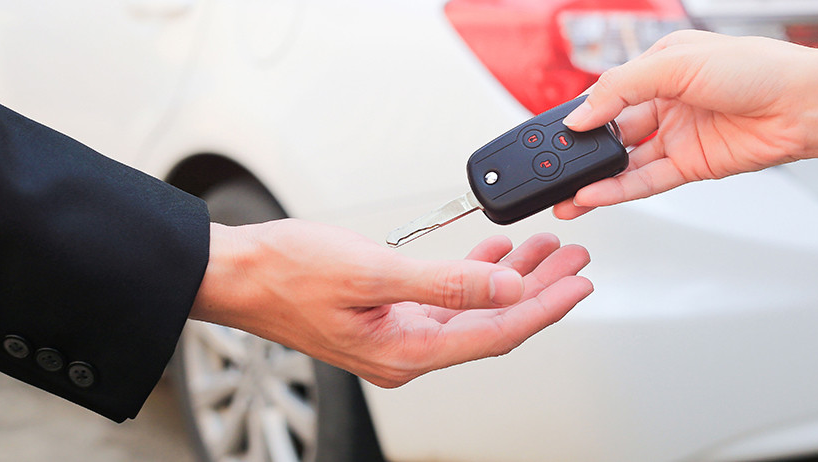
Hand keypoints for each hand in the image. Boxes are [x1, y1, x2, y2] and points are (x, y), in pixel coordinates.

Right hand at [190, 220, 592, 386]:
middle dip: (540, 289)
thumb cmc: (288, 273)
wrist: (237, 273)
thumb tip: (508, 288)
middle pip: (494, 321)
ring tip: (549, 251)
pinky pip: (448, 297)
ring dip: (513, 277)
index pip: (497, 332)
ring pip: (475, 308)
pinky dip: (475, 272)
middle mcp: (407, 351)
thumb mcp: (373, 272)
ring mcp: (398, 334)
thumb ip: (446, 281)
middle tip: (577, 262)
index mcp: (408, 352)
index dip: (545, 308)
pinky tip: (496, 254)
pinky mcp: (388, 314)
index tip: (580, 286)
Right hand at [555, 30, 817, 218]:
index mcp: (661, 67)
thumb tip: (582, 114)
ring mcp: (679, 136)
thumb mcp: (676, 62)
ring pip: (624, 162)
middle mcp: (668, 102)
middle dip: (581, 151)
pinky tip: (593, 197)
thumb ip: (621, 88)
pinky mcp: (693, 166)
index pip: (608, 93)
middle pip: (612, 131)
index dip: (581, 113)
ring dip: (593, 179)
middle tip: (551, 168)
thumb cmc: (757, 68)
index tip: (553, 132)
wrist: (804, 104)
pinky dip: (618, 190)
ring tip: (563, 195)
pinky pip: (646, 181)